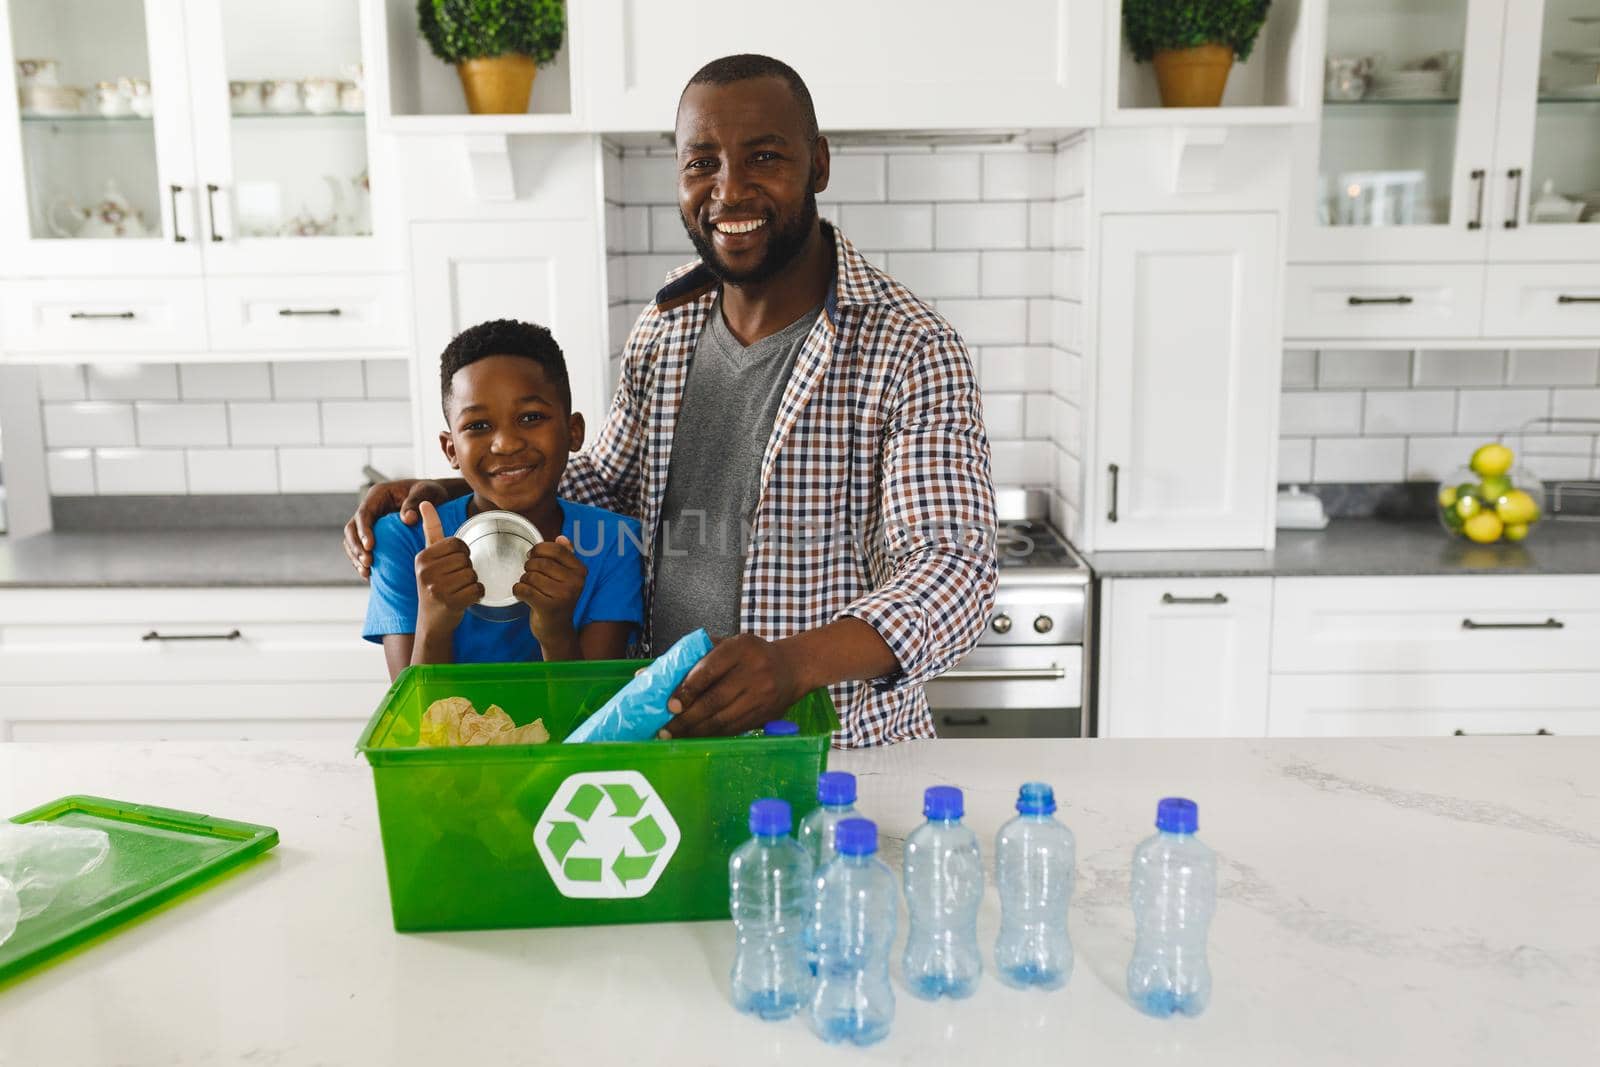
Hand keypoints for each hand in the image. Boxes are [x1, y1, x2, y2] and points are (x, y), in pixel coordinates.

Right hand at [343, 478, 449, 578]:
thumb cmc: (431, 492)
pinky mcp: (376, 534)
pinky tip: (370, 575)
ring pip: (353, 540)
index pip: (364, 513)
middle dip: (356, 547)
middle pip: (352, 528)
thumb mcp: (426, 492)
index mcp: (378, 495)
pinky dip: (363, 561)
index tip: (370, 546)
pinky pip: (363, 548)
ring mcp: (372, 522)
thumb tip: (407, 519)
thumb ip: (416, 502)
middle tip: (367, 563)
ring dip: (356, 556)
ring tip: (366, 573)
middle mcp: (371, 508)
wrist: (436, 498)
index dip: (363, 531)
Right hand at [414, 500, 481, 625]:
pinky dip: (477, 595)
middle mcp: (426, 571)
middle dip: (467, 570)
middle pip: (466, 559)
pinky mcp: (450, 603)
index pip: (458, 544)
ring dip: (471, 583)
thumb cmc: (434, 585)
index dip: (461, 554)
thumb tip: (425, 502)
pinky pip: (478, 590)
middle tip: (453, 582)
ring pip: (473, 574)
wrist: (431, 621)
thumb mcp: (429, 558)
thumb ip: (431, 530)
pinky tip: (464, 600)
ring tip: (457, 590)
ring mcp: (436, 588)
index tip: (451, 566)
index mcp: (422, 557)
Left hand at [513, 536, 585, 652]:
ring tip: (529, 588)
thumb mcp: (565, 578)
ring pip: (530, 576)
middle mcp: (575, 583)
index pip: (556, 549)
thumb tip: (562, 538)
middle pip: (540, 563)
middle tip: (529, 577)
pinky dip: (518, 591)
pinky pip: (524, 589)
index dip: (539, 549)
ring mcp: (563, 596)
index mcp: (580, 572)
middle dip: (529, 567)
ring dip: (523, 581)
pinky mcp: (549, 608)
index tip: (532, 556)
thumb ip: (565, 557)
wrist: (557, 631)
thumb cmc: (557, 600)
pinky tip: (523, 595)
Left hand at [661, 634, 805, 738]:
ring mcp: (761, 696)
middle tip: (664, 730)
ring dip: (695, 731)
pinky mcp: (763, 715)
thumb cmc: (750, 654)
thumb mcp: (727, 644)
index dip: (687, 690)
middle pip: (714, 700)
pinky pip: (732, 729)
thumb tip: (650, 674)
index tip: (670, 705)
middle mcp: (753, 672)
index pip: (709, 671)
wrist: (792, 668)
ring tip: (674, 736)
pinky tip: (695, 737)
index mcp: (740, 649)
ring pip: (723, 719)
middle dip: (686, 718)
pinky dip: (711, 735)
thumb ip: (692, 657)